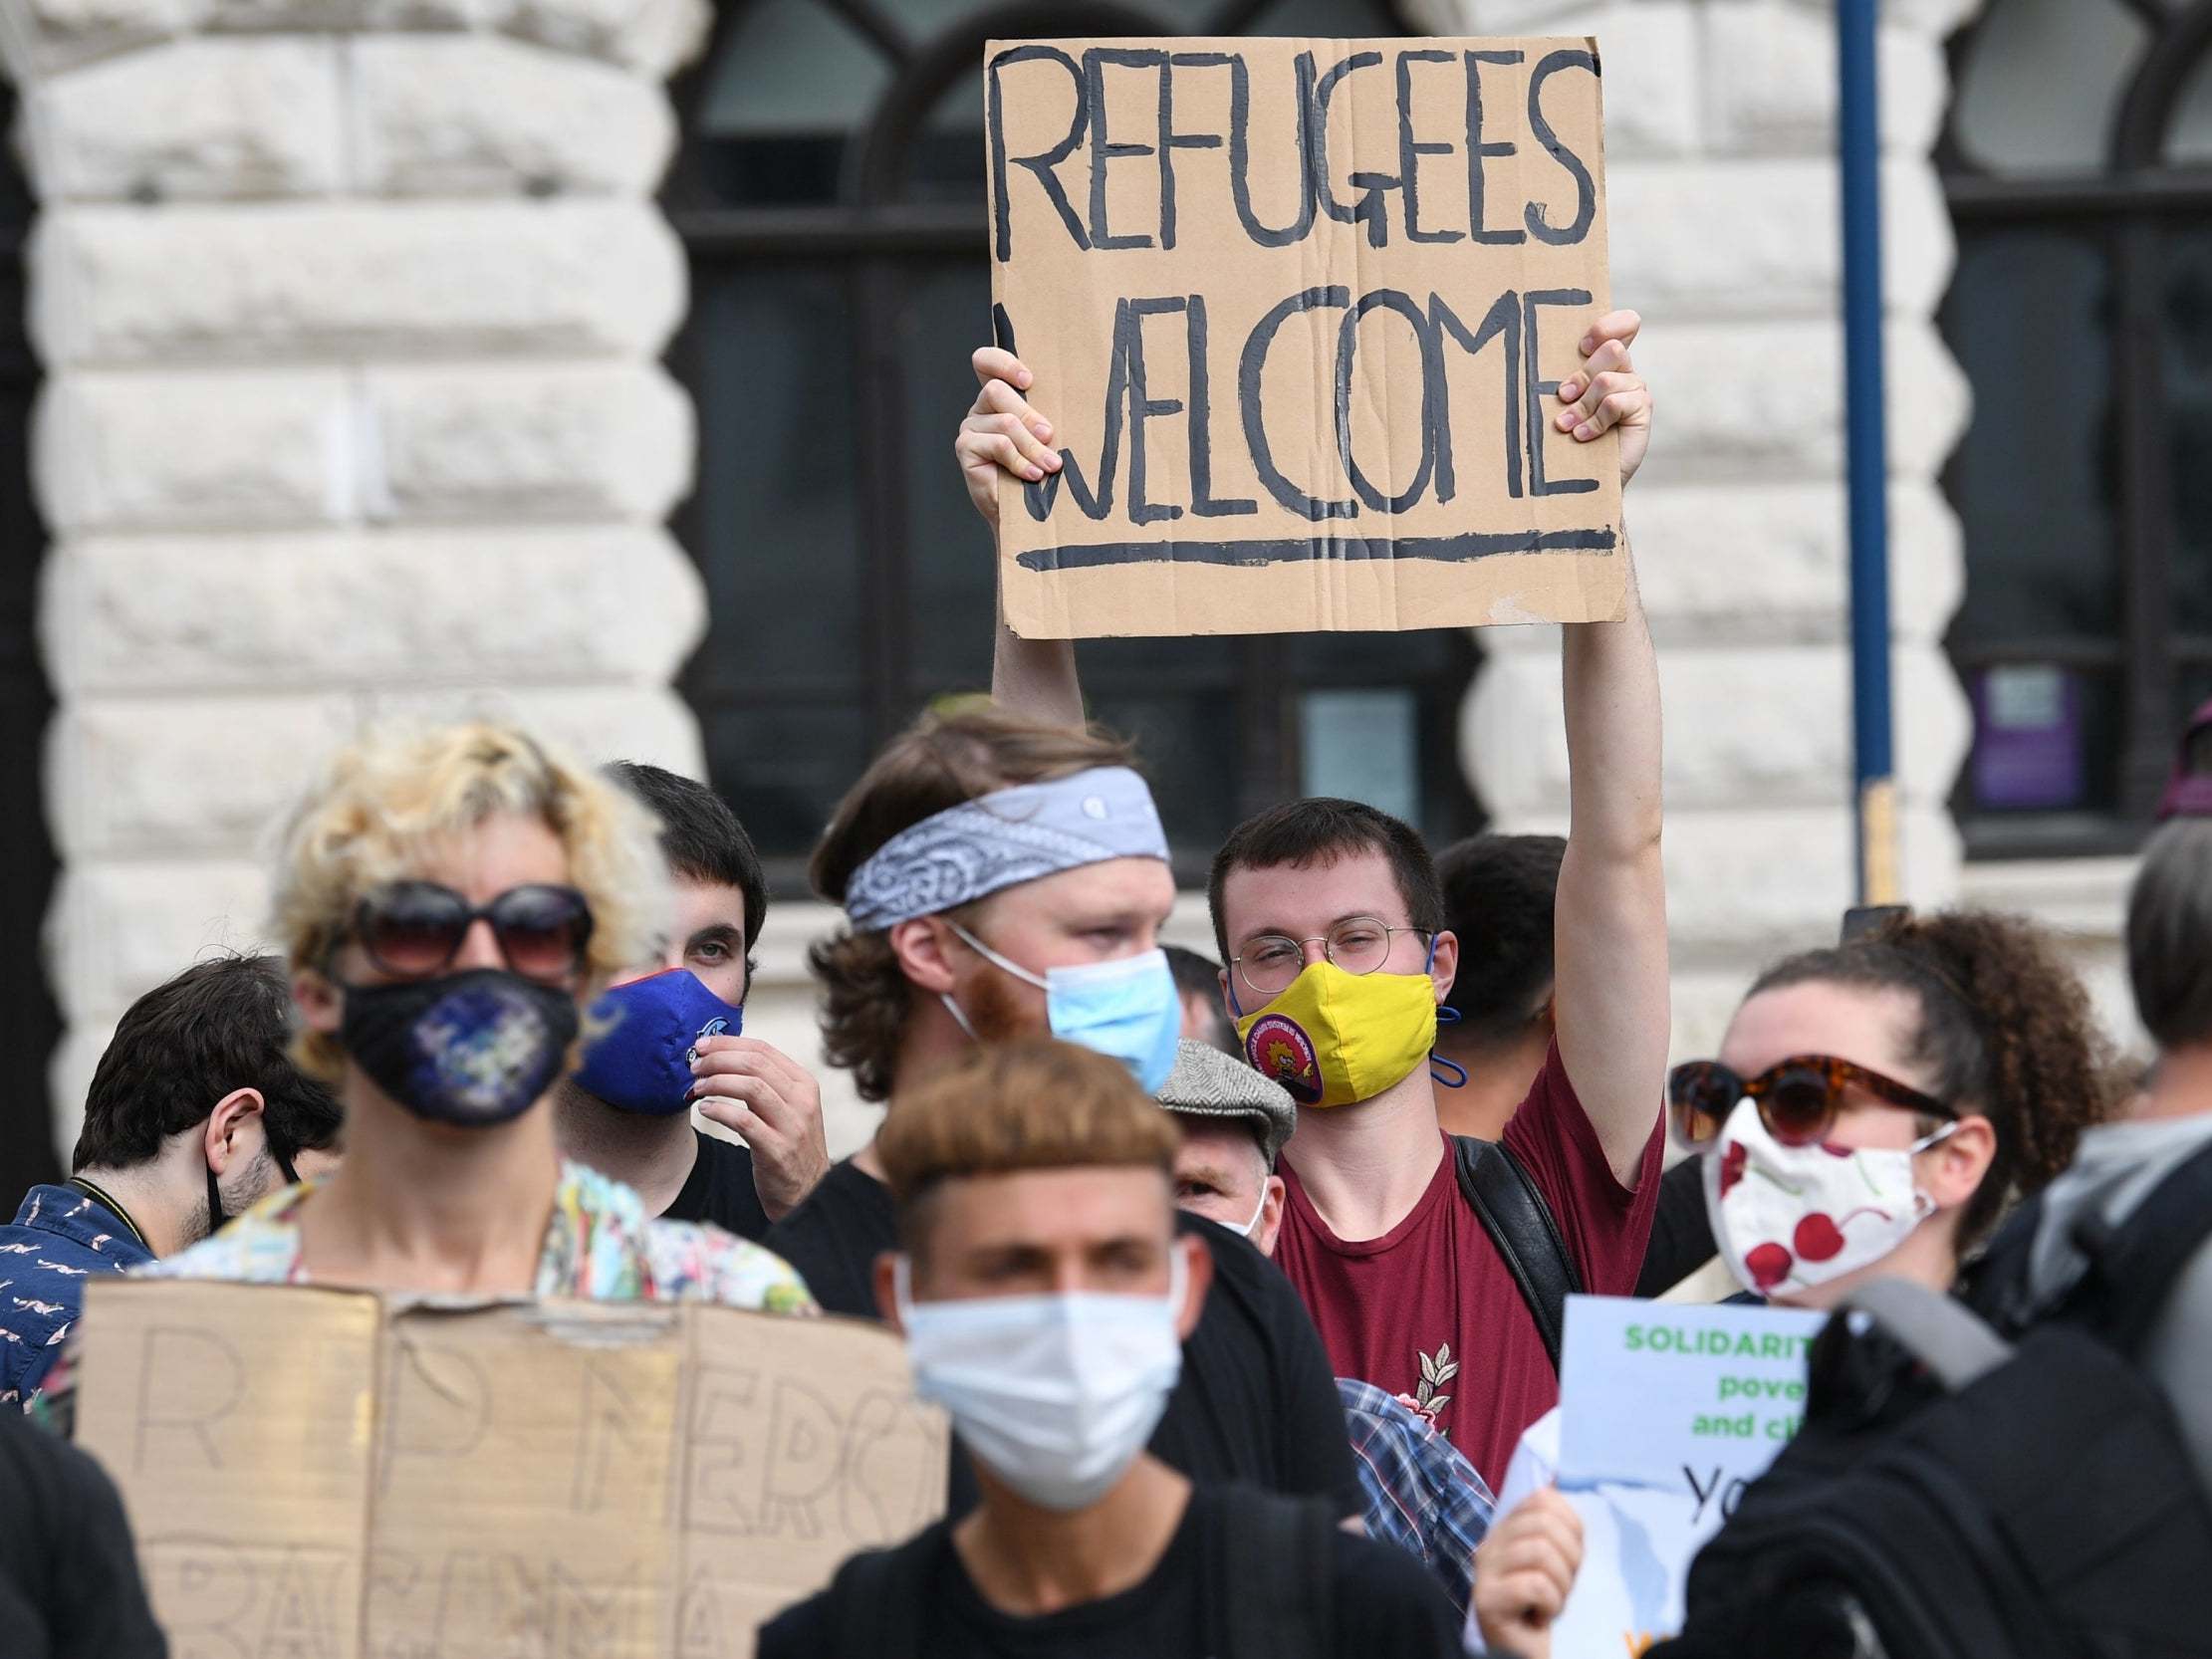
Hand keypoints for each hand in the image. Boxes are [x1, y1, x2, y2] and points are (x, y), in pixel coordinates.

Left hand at [690, 1036, 830, 1222]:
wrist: (809, 1191)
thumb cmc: (790, 1145)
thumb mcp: (789, 1108)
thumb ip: (767, 1083)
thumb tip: (723, 1057)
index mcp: (804, 1084)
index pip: (763, 1050)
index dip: (728, 1043)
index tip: (701, 1045)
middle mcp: (802, 1101)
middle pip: (755, 1064)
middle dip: (718, 1060)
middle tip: (694, 1066)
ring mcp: (792, 1126)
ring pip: (751, 1088)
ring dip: (717, 1082)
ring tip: (697, 1087)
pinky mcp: (777, 1151)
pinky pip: (744, 1122)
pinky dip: (720, 1111)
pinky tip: (705, 1110)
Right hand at [956, 347, 1061, 532]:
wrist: (1025, 512)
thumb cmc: (1039, 471)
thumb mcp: (1044, 438)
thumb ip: (1043, 419)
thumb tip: (1058, 416)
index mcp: (998, 398)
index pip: (985, 362)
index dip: (1002, 363)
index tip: (1028, 380)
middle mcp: (980, 409)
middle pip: (997, 391)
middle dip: (1029, 415)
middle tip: (1050, 437)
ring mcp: (970, 428)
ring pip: (1004, 421)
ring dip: (1031, 445)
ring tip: (1049, 465)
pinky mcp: (965, 448)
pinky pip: (998, 444)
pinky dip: (1019, 460)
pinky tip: (1031, 475)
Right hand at [1472, 1487, 1583, 1658]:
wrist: (1527, 1653)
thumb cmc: (1547, 1610)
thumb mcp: (1559, 1562)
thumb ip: (1558, 1529)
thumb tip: (1563, 1482)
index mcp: (1507, 1529)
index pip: (1542, 1498)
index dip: (1571, 1525)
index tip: (1574, 1557)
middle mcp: (1490, 1544)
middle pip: (1543, 1522)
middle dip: (1570, 1557)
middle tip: (1564, 1586)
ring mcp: (1483, 1571)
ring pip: (1540, 1551)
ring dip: (1561, 1585)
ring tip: (1552, 1603)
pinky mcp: (1485, 1600)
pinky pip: (1534, 1585)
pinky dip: (1551, 1604)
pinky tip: (1541, 1617)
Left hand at [1553, 310, 1650, 486]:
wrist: (1578, 479)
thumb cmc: (1562, 438)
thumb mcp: (1559, 403)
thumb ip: (1561, 379)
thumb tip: (1526, 358)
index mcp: (1606, 362)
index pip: (1625, 324)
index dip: (1608, 325)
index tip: (1583, 344)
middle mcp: (1625, 372)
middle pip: (1613, 349)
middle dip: (1582, 376)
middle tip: (1564, 397)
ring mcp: (1636, 391)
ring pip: (1608, 380)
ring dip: (1582, 405)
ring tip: (1566, 426)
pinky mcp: (1642, 411)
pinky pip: (1615, 403)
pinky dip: (1594, 421)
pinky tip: (1582, 436)